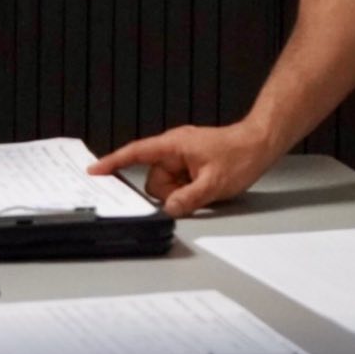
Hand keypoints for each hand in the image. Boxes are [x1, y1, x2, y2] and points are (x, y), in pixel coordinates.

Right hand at [88, 120, 279, 216]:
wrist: (260, 144)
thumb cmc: (240, 155)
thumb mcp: (213, 183)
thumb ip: (187, 199)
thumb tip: (168, 209)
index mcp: (173, 145)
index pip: (136, 153)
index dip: (113, 162)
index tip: (94, 171)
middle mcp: (174, 148)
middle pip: (153, 178)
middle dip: (169, 191)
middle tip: (195, 191)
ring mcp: (181, 156)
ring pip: (166, 184)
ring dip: (181, 191)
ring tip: (205, 186)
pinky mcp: (189, 163)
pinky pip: (177, 182)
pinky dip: (187, 189)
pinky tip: (204, 186)